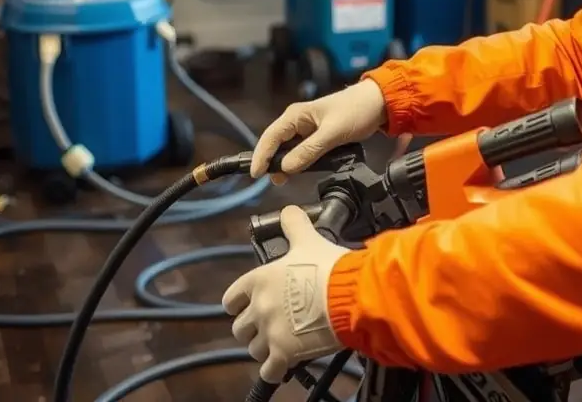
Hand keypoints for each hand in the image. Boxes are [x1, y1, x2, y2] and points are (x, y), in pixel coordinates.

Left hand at [222, 206, 348, 381]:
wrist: (351, 294)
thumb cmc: (329, 267)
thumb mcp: (309, 240)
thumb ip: (294, 224)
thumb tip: (289, 210)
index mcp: (258, 281)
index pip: (231, 299)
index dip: (239, 302)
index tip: (249, 304)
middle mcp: (258, 308)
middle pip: (240, 328)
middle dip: (253, 327)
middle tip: (271, 324)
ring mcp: (270, 333)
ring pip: (253, 349)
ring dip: (265, 348)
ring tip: (281, 342)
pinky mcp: (284, 354)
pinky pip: (268, 371)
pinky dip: (274, 370)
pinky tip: (284, 365)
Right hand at [252, 79, 387, 183]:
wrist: (378, 103)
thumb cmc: (355, 111)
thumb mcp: (332, 132)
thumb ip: (309, 150)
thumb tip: (285, 168)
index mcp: (295, 115)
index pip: (270, 137)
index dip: (261, 156)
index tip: (256, 175)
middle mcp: (297, 121)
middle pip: (277, 144)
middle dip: (272, 162)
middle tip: (274, 182)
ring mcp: (307, 129)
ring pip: (289, 149)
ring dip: (287, 164)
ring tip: (285, 181)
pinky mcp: (318, 136)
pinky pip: (303, 151)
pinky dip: (300, 162)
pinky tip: (301, 172)